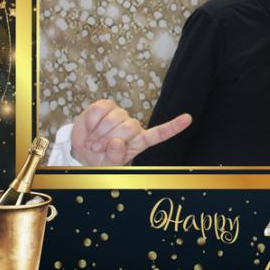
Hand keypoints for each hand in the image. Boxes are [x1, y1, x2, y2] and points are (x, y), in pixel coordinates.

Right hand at [70, 99, 191, 165]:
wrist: (81, 149)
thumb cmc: (100, 158)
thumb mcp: (109, 164)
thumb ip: (115, 157)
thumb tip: (117, 142)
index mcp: (139, 141)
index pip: (159, 133)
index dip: (173, 126)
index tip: (188, 118)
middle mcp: (132, 126)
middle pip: (129, 127)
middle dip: (109, 140)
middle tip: (99, 148)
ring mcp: (120, 114)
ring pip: (114, 118)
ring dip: (99, 134)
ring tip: (94, 142)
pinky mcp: (106, 105)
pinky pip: (100, 110)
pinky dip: (92, 122)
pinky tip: (91, 127)